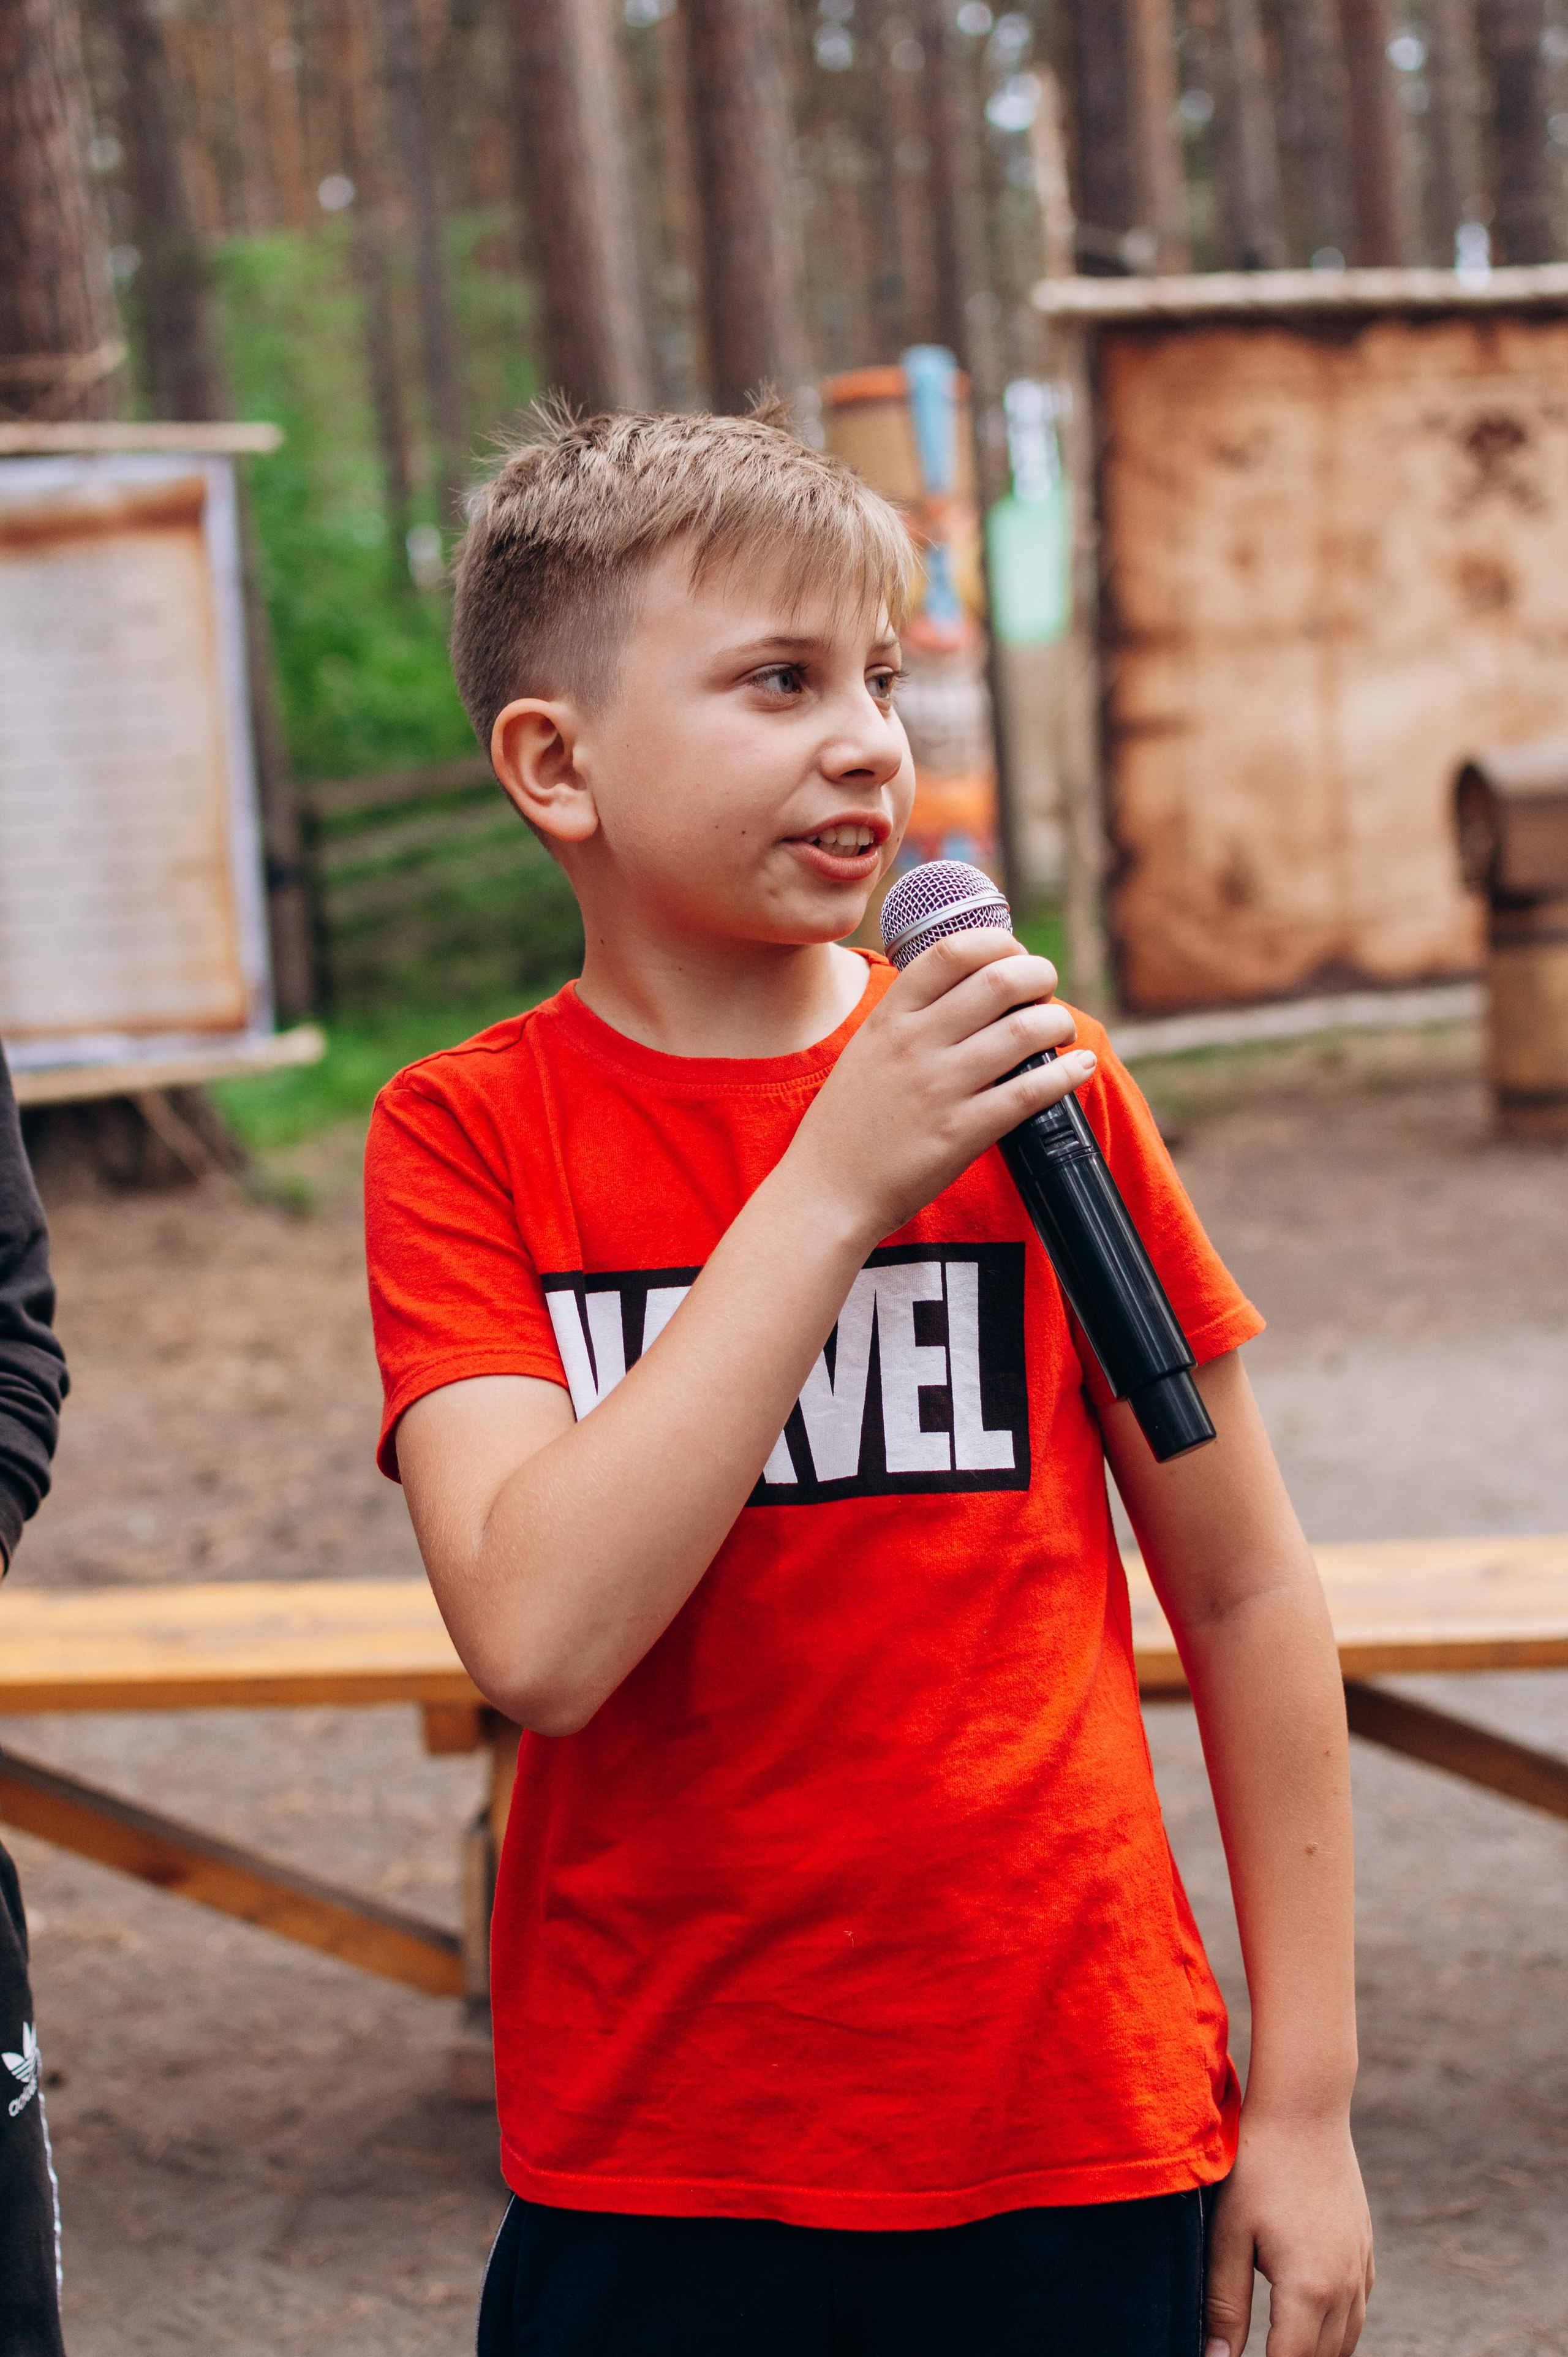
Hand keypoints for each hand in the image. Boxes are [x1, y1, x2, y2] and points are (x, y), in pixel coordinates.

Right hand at [789, 930, 1093, 1241]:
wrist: (826, 1191)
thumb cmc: (849, 1122)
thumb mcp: (867, 1050)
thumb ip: (910, 1017)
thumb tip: (969, 985)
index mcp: (889, 1018)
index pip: (952, 951)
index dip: (997, 942)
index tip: (1013, 953)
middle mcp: (915, 1044)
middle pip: (999, 981)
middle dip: (1038, 975)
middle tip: (1045, 988)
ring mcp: (939, 1088)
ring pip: (1023, 1031)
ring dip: (1057, 1023)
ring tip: (1060, 1029)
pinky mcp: (961, 1132)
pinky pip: (1029, 1092)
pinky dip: (1065, 1074)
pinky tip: (1079, 1068)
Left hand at [1204, 2110, 1372, 2356]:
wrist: (1305, 2109)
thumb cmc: (1257, 2166)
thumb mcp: (1229, 2234)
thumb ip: (1224, 2304)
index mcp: (1309, 2289)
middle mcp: (1345, 2287)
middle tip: (1254, 2350)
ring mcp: (1360, 2268)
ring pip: (1346, 2341)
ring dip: (1315, 2352)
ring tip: (1277, 2344)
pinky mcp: (1365, 2250)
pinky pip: (1357, 2311)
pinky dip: (1336, 2330)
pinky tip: (1309, 2322)